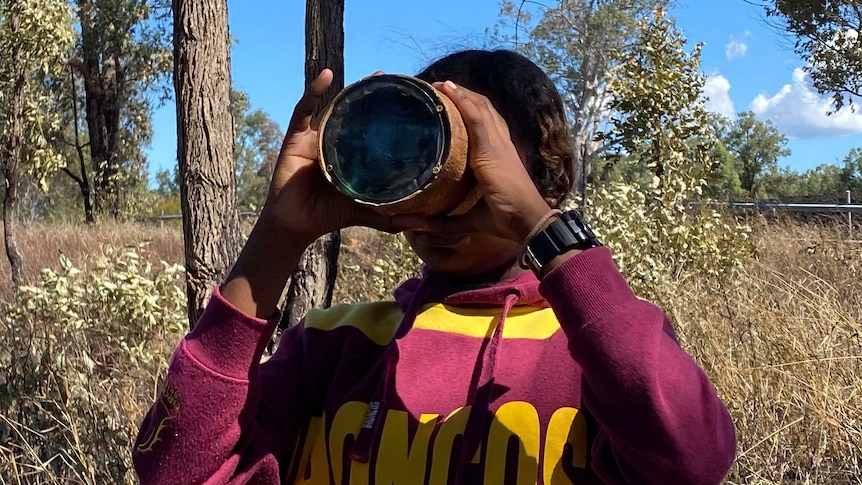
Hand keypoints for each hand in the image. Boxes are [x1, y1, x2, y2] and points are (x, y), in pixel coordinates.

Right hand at [259, 69, 423, 244]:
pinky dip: (314, 91)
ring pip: (334, 106)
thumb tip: (426, 225)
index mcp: (351, 155)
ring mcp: (315, 137)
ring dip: (350, 88)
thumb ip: (393, 219)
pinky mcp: (296, 137)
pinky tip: (326, 76)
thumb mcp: (366, 213)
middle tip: (390, 79)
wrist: (297, 225)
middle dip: (370, 95)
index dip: (384, 114)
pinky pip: (304, 109)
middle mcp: (334, 141)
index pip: (369, 129)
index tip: (405, 99)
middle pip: (354, 113)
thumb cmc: (329, 216)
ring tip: (370, 75)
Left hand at [424, 81, 554, 242]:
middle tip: (438, 89)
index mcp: (498, 156)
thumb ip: (442, 222)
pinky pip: (476, 117)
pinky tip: (448, 89)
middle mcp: (500, 144)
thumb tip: (413, 226)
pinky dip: (462, 100)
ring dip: (459, 93)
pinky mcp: (491, 149)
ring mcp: (497, 144)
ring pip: (478, 108)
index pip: (484, 125)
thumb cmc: (503, 220)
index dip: (469, 111)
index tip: (449, 105)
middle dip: (463, 97)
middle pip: (482, 110)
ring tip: (438, 85)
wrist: (526, 222)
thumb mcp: (468, 220)